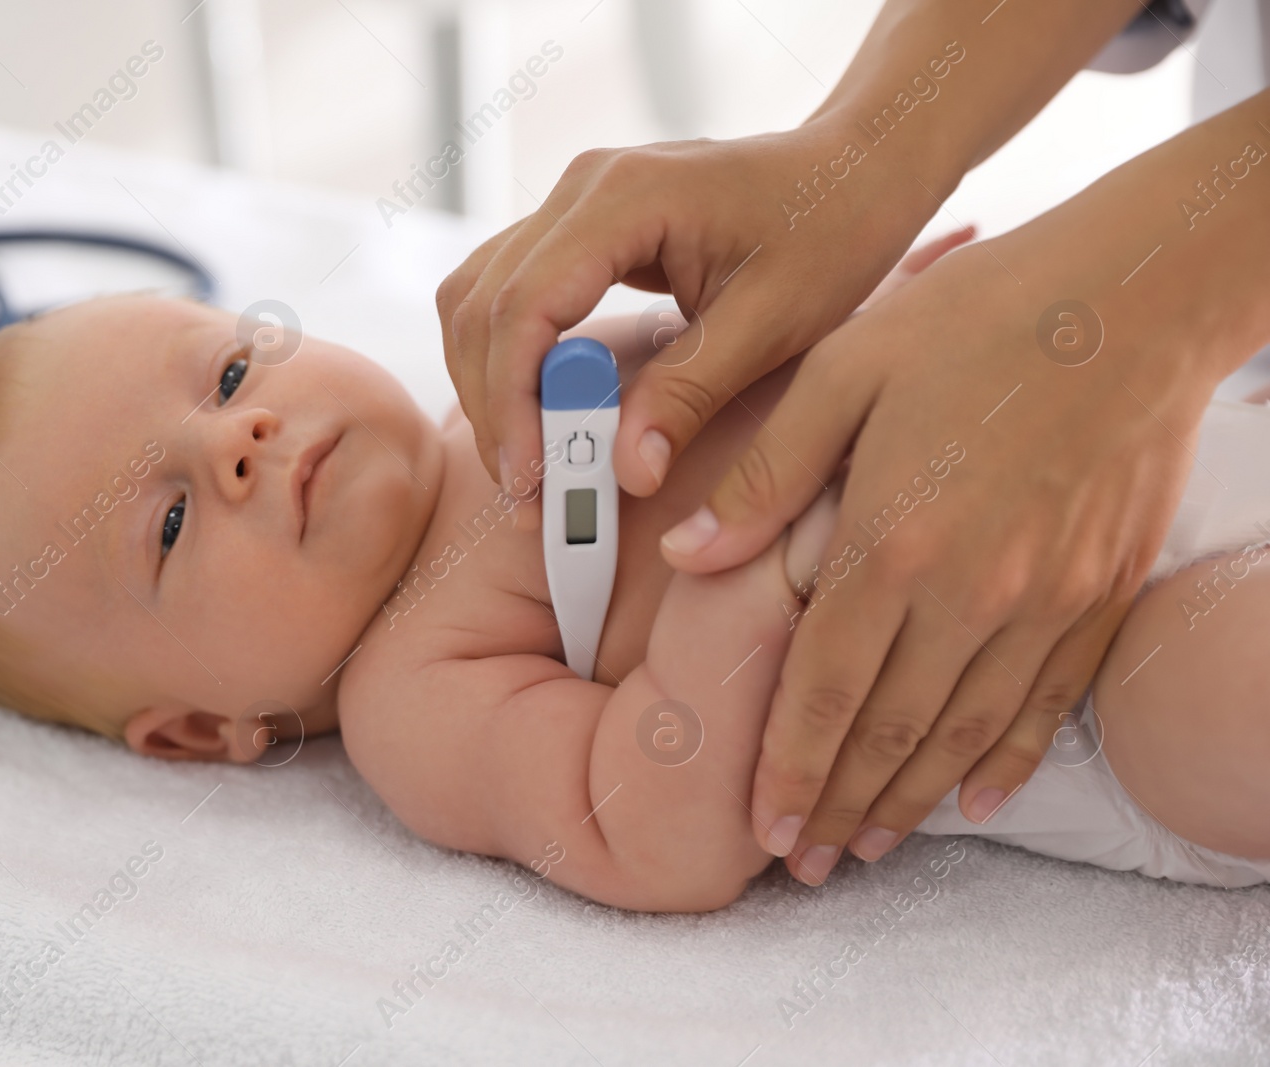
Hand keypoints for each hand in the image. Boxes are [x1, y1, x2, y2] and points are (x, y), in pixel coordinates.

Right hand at [435, 124, 937, 498]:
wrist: (857, 167)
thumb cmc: (832, 228)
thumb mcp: (773, 322)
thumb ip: (690, 393)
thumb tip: (626, 473)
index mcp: (625, 197)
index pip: (525, 305)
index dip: (513, 400)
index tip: (531, 478)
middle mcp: (581, 189)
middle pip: (483, 305)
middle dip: (495, 407)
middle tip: (528, 492)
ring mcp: (573, 203)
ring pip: (478, 299)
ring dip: (492, 386)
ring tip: (532, 464)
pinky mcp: (578, 227)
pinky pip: (509, 294)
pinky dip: (509, 360)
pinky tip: (542, 415)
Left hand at [660, 211, 1219, 884]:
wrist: (1134, 295)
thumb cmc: (972, 320)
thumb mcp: (841, 372)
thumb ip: (763, 480)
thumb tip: (684, 558)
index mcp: (893, 538)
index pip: (825, 687)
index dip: (789, 765)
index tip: (760, 825)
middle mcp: (973, 590)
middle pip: (892, 730)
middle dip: (841, 804)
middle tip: (804, 862)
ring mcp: (1046, 600)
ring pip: (967, 733)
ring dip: (913, 798)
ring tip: (869, 845)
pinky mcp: (1100, 593)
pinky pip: (1049, 704)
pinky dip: (1008, 760)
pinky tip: (976, 799)